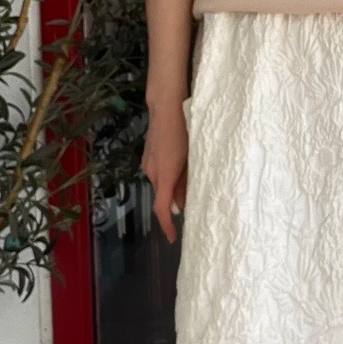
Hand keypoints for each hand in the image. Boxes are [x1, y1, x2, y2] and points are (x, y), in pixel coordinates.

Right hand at [141, 99, 189, 242]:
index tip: (173, 238)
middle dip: (176, 206)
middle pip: (163, 197)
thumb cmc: (182, 130)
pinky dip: (170, 180)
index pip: (162, 208)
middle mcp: (151, 172)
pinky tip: (183, 174)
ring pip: (162, 185)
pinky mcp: (148, 156)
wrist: (166, 106)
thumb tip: (184, 202)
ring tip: (192, 189)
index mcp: (163, 175)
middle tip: (194, 210)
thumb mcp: (191, 158)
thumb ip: (187, 181)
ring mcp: (148, 164)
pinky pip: (159, 175)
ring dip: (174, 191)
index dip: (167, 226)